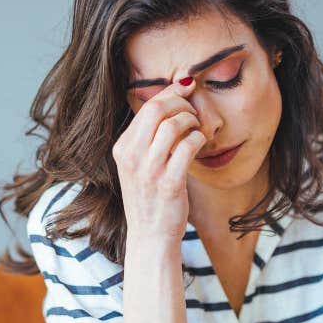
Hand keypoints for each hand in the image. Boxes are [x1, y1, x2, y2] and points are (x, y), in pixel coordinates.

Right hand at [112, 78, 205, 242]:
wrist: (150, 236)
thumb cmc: (149, 199)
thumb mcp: (138, 165)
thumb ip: (148, 138)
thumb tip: (170, 102)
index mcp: (122, 148)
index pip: (146, 106)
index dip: (171, 92)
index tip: (186, 86)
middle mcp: (132, 157)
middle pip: (158, 109)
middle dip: (182, 103)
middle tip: (193, 111)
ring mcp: (149, 170)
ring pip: (174, 124)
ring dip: (192, 121)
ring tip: (197, 129)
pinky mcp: (169, 183)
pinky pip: (188, 146)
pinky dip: (198, 140)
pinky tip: (199, 145)